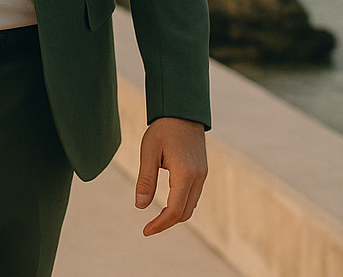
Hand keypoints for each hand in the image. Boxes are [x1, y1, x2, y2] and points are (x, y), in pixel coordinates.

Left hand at [135, 116, 207, 235]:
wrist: (182, 111)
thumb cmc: (163, 129)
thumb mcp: (148, 152)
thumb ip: (145, 180)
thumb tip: (140, 206)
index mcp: (185, 174)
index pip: (175, 211)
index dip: (160, 224)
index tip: (145, 231)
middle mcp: (198, 178)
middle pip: (185, 213)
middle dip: (167, 223)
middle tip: (148, 227)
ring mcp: (202, 175)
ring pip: (191, 205)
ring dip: (175, 215)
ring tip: (156, 218)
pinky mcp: (202, 171)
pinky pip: (193, 195)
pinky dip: (181, 204)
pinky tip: (167, 203)